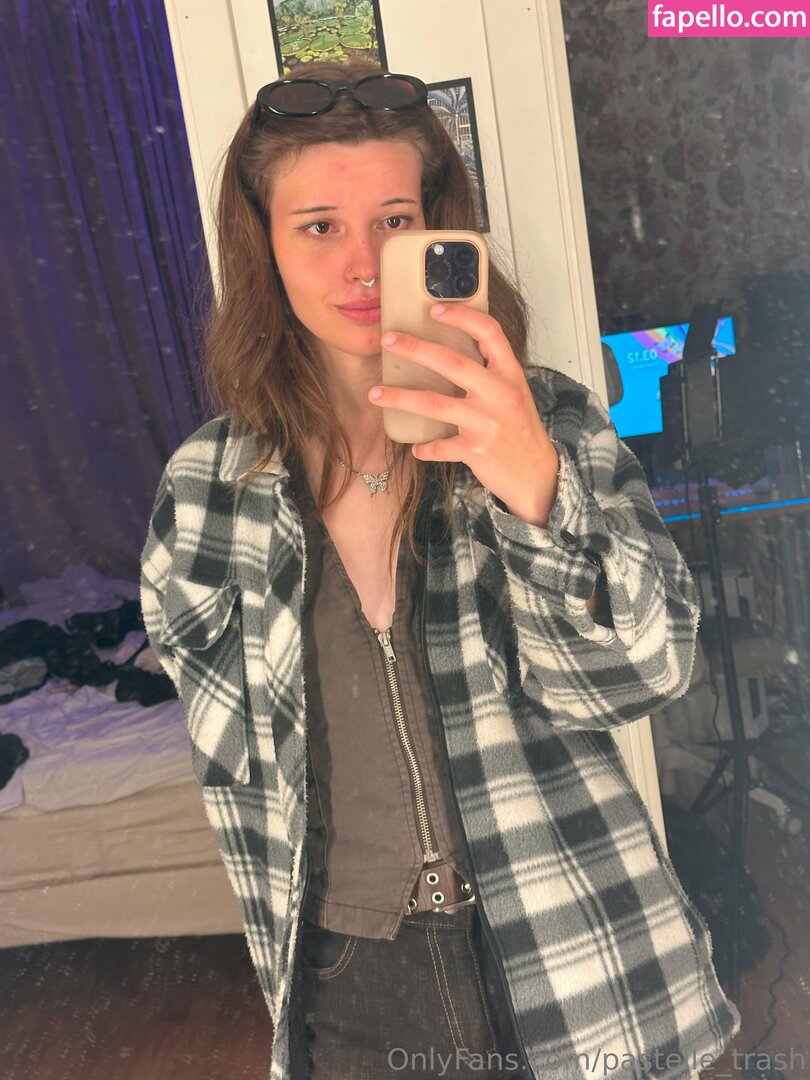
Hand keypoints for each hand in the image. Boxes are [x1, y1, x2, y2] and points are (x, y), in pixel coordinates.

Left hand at [368, 303, 559, 525]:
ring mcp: (487, 423)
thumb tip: (447, 353)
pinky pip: (440, 446)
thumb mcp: (513, 392)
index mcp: (509, 373)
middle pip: (452, 362)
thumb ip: (489, 372)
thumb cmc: (519, 428)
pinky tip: (414, 446)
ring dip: (400, 398)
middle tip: (388, 340)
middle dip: (416, 348)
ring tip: (375, 394)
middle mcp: (499, 394)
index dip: (462, 316)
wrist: (536, 472)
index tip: (434, 309)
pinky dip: (424, 447)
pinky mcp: (475, 450)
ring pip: (434, 404)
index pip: (489, 332)